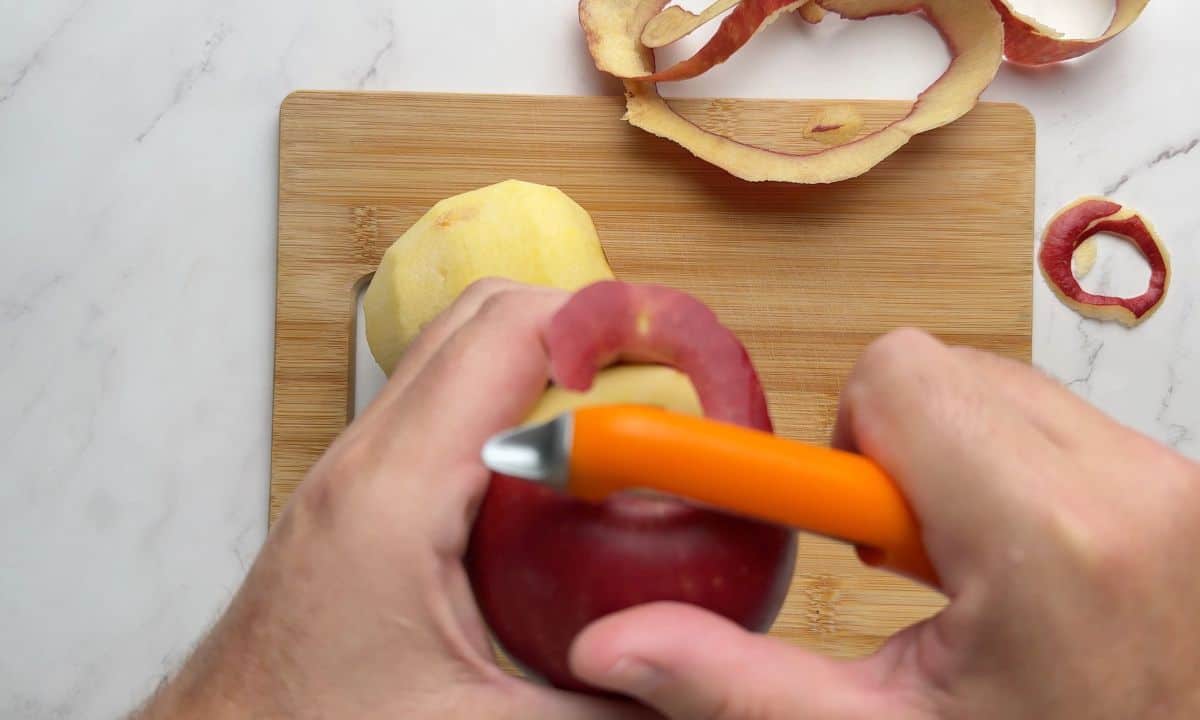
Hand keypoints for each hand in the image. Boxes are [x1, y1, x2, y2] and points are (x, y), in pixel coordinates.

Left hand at [136, 279, 652, 718]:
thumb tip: (686, 688)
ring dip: (540, 357)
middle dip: (581, 326)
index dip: (597, 322)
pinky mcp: (358, 486)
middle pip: (480, 315)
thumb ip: (598, 708)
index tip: (670, 354)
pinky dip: (505, 399)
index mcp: (396, 493)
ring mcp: (356, 464)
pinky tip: (547, 473)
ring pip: (457, 349)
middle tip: (656, 378)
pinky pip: (440, 399)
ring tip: (615, 417)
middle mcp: (368, 456)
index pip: (503, 336)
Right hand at [570, 328, 1199, 718]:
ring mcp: (1171, 479)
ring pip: (996, 386)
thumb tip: (617, 647)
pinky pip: (1057, 419)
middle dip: (889, 454)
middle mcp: (1131, 486)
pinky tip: (1015, 558)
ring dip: (951, 459)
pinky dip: (1012, 469)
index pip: (897, 380)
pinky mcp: (1183, 482)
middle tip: (898, 557)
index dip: (825, 440)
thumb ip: (737, 683)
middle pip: (939, 373)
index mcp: (1050, 540)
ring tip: (963, 565)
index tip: (782, 489)